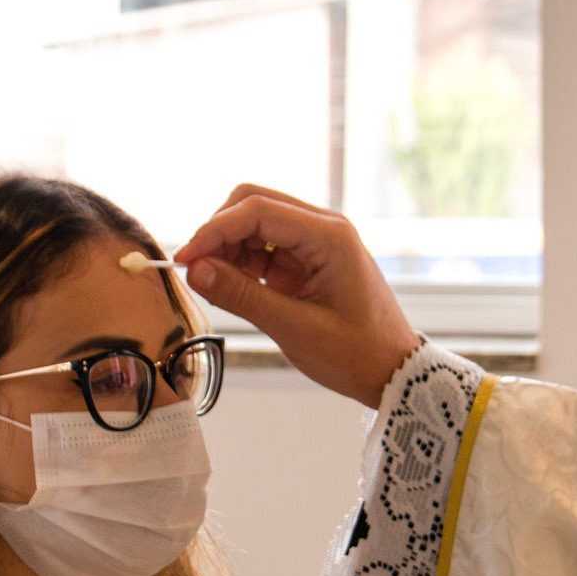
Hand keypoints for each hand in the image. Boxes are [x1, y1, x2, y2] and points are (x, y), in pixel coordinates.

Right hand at [172, 184, 421, 407]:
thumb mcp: (295, 329)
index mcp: (329, 236)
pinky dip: (242, 262)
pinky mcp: (308, 260)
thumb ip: (243, 296)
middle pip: (254, 204)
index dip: (214, 230)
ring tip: (215, 284)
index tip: (184, 259)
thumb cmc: (357, 353)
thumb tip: (195, 270)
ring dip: (228, 248)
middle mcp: (323, 228)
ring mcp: (316, 242)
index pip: (257, 210)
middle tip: (195, 270)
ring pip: (255, 224)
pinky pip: (265, 247)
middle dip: (219, 232)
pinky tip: (232, 287)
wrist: (392, 371)